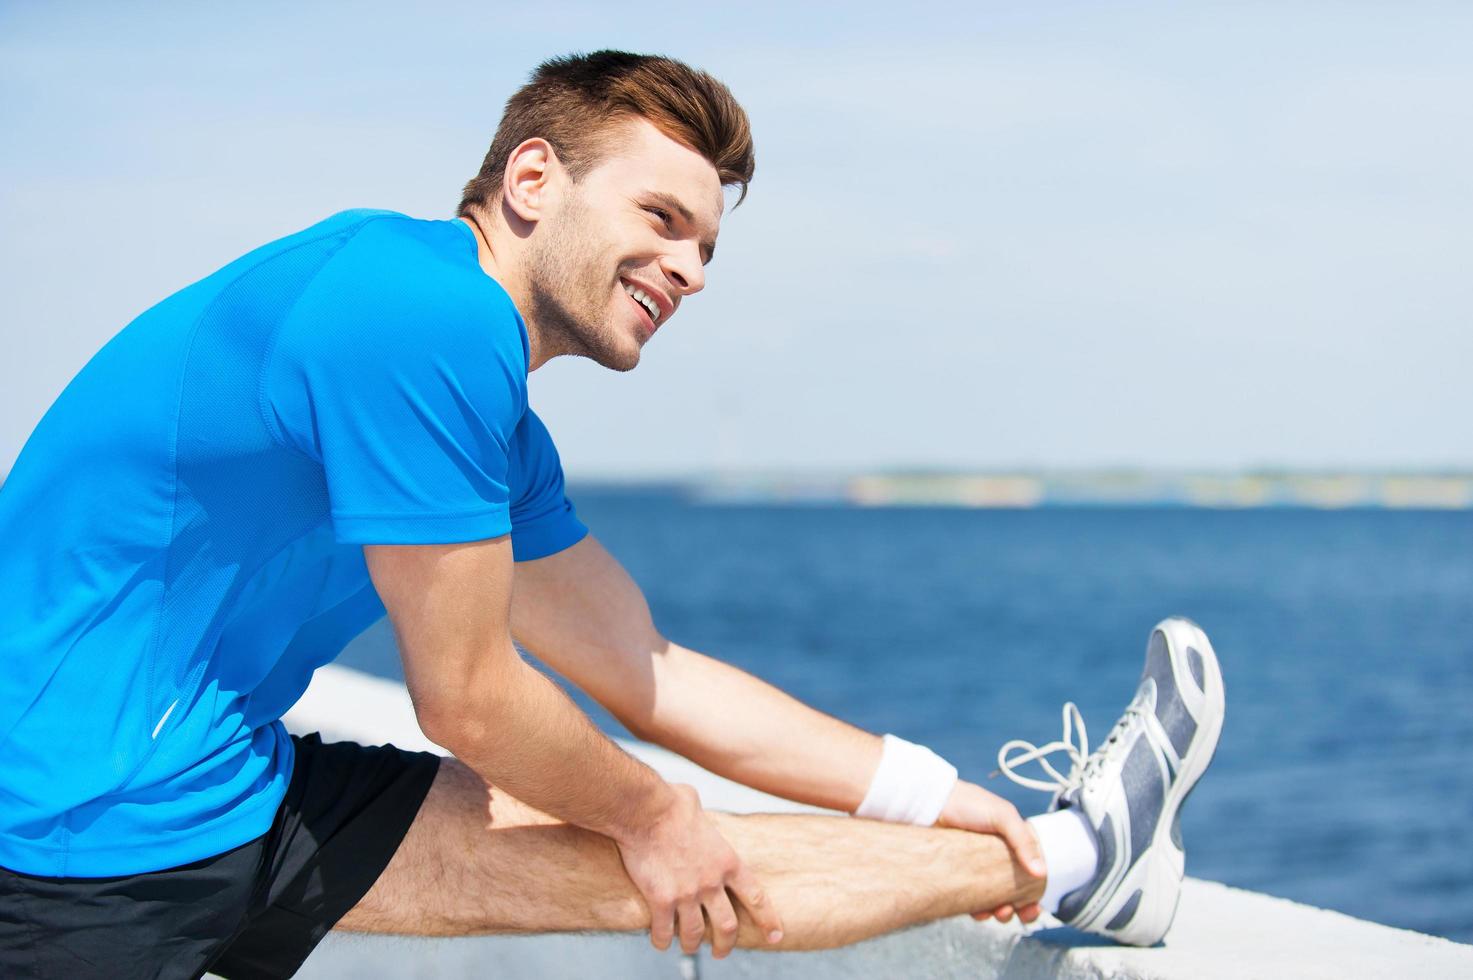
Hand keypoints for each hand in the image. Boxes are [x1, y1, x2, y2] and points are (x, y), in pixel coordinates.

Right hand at [615, 783, 784, 957]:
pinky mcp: (661, 900)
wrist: (646, 810)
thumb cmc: (670, 803)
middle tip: (721, 952)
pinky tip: (661, 941)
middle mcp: (712, 882)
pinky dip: (663, 941)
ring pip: (695, 935)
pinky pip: (664, 932)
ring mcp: (687, 894)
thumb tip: (692, 808)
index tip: (774, 937)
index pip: (756, 898)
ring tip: (688, 947)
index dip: (767, 921)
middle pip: (727, 927)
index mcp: (728, 861)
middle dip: (726, 945)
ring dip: (692, 945)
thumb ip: (702, 819)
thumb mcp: (699, 809)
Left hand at [936, 780, 1046, 924]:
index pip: (1030, 874)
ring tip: (999, 912)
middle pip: (1014, 892)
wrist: (932, 803)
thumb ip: (1023, 841)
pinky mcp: (958, 877)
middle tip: (1020, 913)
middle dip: (1020, 909)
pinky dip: (977, 910)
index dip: (1035, 892)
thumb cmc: (968, 803)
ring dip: (1001, 913)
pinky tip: (979, 911)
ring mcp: (977, 870)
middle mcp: (996, 860)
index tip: (1035, 906)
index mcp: (1012, 845)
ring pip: (994, 900)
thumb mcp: (1002, 816)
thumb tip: (1041, 872)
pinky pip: (971, 901)